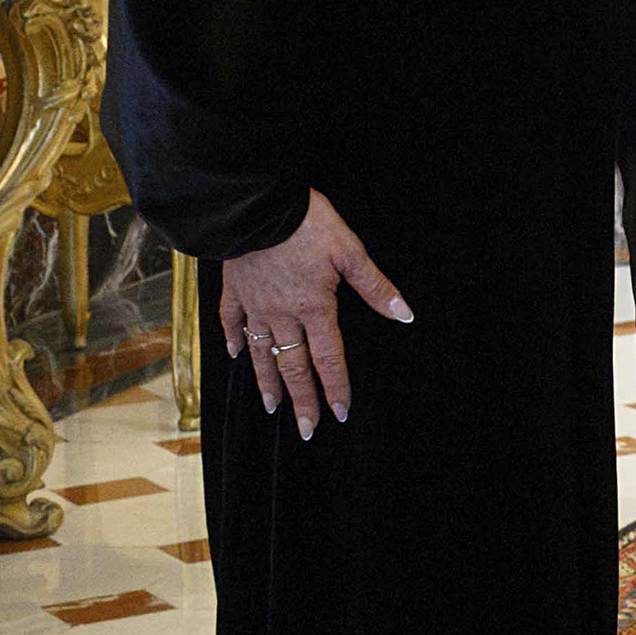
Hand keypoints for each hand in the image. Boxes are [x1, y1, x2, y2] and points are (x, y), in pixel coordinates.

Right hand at [221, 188, 410, 438]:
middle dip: (302, 399)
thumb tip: (404, 314)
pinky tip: (236, 354)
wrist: (254, 205)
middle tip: (305, 429)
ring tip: (272, 406)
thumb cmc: (306, 223)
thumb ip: (375, 286)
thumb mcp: (349, 251)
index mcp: (315, 307)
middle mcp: (282, 314)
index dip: (335, 387)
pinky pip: (231, 320)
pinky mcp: (233, 288)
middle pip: (294, 365)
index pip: (329, 358)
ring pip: (261, 352)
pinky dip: (234, 339)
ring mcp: (254, 304)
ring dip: (267, 380)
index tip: (339, 414)